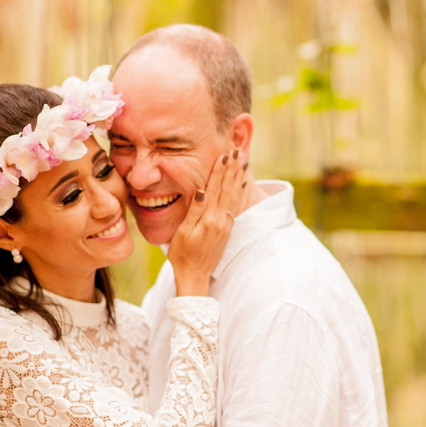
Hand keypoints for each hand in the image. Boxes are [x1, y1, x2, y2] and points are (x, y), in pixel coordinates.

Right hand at [168, 149, 248, 296]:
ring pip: (234, 195)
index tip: (224, 154)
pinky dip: (239, 191)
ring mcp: (226, 225)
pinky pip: (235, 205)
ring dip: (237, 176)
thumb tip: (202, 190)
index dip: (219, 170)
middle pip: (228, 189)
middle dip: (232, 168)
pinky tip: (243, 182)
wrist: (195, 276)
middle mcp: (221, 220)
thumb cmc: (182, 255)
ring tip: (242, 161)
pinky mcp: (227, 229)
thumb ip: (194, 211)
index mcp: (210, 219)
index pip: (216, 188)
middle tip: (237, 150)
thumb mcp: (183, 233)